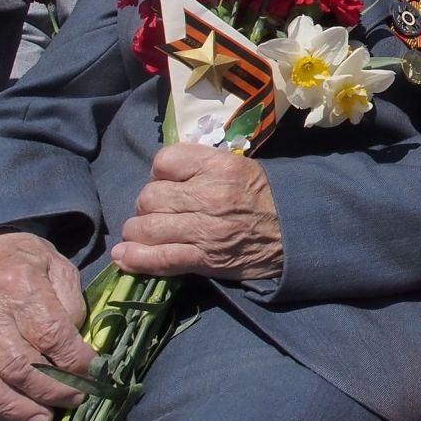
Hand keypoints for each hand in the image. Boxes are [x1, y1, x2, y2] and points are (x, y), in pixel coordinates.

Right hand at [0, 231, 94, 420]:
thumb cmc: (25, 263)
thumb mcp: (59, 267)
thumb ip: (71, 305)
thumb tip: (79, 349)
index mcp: (18, 285)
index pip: (50, 334)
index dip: (74, 361)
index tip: (94, 374)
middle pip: (18, 365)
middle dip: (51, 390)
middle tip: (75, 400)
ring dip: (17, 410)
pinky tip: (15, 418)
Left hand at [114, 144, 282, 280]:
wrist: (297, 233)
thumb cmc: (266, 197)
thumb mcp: (240, 166)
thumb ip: (202, 165)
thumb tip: (165, 169)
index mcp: (220, 166)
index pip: (165, 160)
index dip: (160, 173)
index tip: (167, 183)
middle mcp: (210, 195)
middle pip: (150, 196)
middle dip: (146, 206)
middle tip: (157, 212)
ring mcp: (205, 229)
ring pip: (147, 227)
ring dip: (137, 232)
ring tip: (143, 234)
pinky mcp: (204, 259)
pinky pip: (159, 259)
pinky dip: (136, 259)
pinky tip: (124, 257)